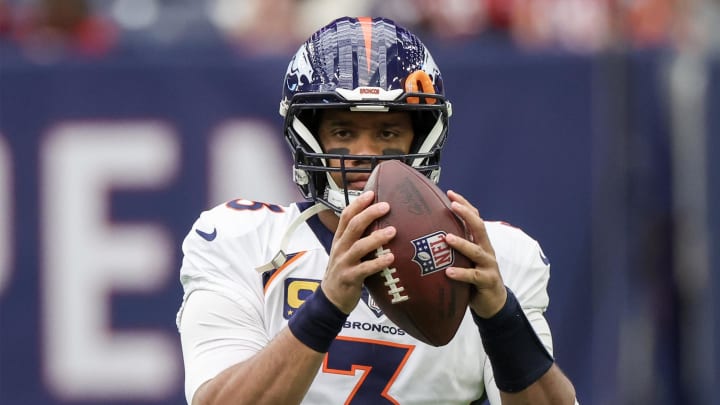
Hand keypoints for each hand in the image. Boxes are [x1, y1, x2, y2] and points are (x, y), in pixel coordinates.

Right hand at [321, 191, 396, 313]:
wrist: (331, 298)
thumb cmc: (344, 271)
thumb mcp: (346, 251)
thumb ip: (358, 238)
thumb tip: (380, 222)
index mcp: (340, 239)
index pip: (346, 216)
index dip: (358, 203)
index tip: (372, 192)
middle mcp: (340, 248)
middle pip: (353, 226)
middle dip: (369, 214)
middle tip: (386, 206)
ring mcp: (344, 263)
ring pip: (359, 246)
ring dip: (377, 237)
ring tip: (392, 231)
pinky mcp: (349, 278)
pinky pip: (365, 269)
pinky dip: (378, 263)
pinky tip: (391, 258)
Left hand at [443, 190, 506, 317]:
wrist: (493, 301)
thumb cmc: (474, 277)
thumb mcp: (466, 259)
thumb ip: (455, 247)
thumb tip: (429, 234)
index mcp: (480, 242)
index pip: (475, 218)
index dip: (464, 205)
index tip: (450, 193)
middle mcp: (486, 250)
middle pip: (479, 227)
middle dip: (466, 214)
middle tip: (452, 205)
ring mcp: (488, 265)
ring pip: (476, 251)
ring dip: (461, 243)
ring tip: (446, 238)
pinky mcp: (487, 281)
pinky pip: (473, 276)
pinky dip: (461, 273)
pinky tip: (448, 272)